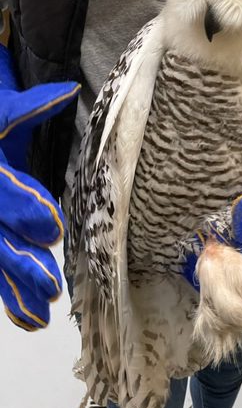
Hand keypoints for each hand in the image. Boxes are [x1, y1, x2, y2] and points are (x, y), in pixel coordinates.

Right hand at [0, 43, 79, 329]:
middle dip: (22, 262)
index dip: (25, 210)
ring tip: (41, 314)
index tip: (51, 230)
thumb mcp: (2, 111)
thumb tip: (69, 91)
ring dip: (15, 287)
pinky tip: (28, 316)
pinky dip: (9, 291)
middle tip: (50, 286)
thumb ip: (30, 106)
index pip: (3, 191)